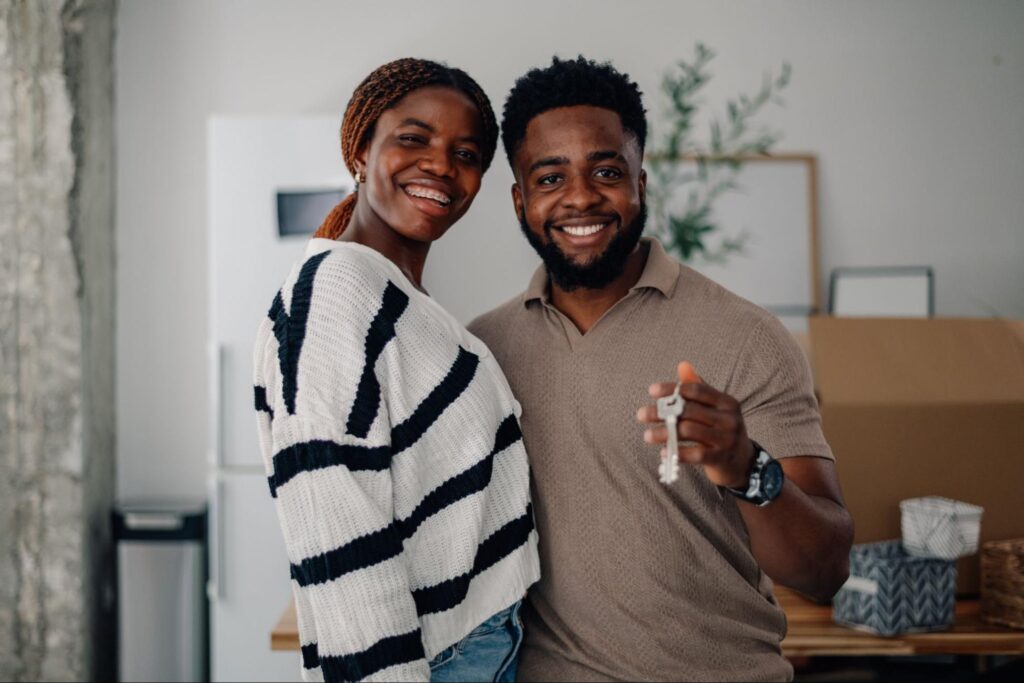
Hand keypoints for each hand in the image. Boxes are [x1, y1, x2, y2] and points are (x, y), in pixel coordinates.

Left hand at [636, 362, 754, 488]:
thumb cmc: (721, 429)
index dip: (673, 389)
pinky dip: (677, 452)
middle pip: (689, 410)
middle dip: (662, 412)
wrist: (742, 461)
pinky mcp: (721, 458)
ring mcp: (727, 439)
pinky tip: (663, 452)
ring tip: (647, 435)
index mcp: (726, 402)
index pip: (696, 390)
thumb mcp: (714, 408)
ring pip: (689, 431)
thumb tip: (682, 365)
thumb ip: (698, 388)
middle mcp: (729, 418)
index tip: (652, 391)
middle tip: (641, 414)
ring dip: (664, 433)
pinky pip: (695, 454)